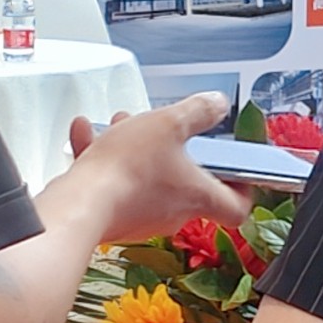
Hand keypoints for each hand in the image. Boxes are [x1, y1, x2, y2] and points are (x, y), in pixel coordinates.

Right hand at [67, 92, 247, 240]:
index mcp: (198, 195)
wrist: (79, 203)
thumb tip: (217, 104)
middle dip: (174, 152)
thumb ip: (197, 111)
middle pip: (186, 184)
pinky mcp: (112, 217)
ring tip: (120, 126)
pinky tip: (86, 134)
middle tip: (165, 132)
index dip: (243, 187)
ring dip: (135, 150)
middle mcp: (173, 213)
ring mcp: (142, 218)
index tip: (238, 170)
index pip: (237, 206)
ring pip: (146, 178)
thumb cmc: (126, 170)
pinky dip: (104, 160)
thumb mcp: (168, 124)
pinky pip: (114, 184)